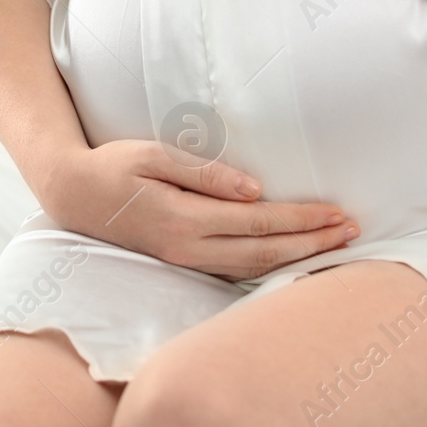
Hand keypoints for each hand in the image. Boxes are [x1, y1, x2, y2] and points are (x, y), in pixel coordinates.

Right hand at [40, 140, 359, 281]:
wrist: (73, 195)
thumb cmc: (113, 166)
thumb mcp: (154, 155)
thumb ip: (205, 174)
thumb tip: (255, 190)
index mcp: (184, 219)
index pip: (259, 224)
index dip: (303, 220)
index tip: (338, 212)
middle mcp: (187, 248)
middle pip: (265, 253)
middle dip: (312, 243)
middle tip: (353, 230)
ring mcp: (184, 261)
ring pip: (253, 268)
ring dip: (298, 257)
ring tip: (334, 244)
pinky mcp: (181, 262)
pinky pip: (235, 271)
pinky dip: (271, 266)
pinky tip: (291, 256)